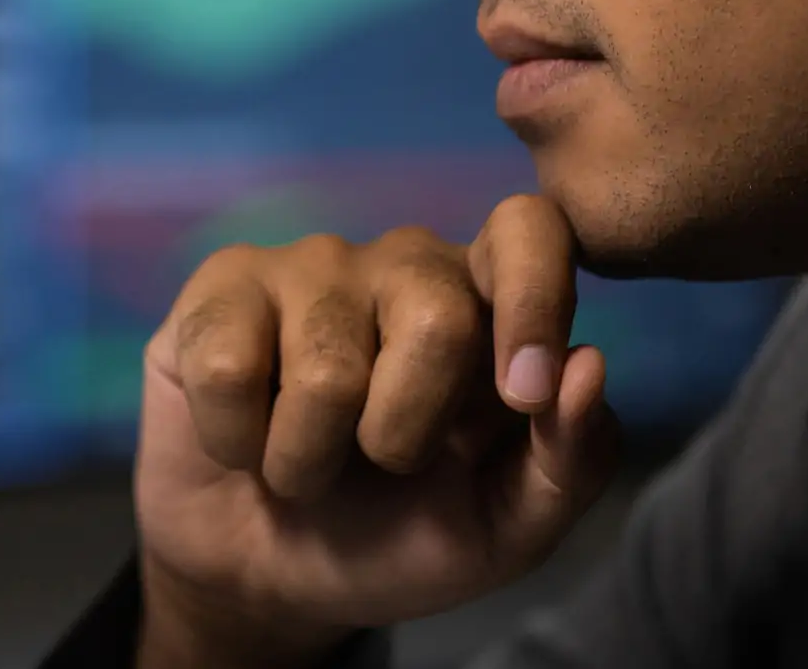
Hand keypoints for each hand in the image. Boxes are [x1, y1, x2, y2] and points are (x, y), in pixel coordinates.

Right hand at [132, 195, 620, 667]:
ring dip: (307, 460)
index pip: (528, 230)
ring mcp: (306, 266)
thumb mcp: (503, 530)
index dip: (534, 299)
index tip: (520, 397)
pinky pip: (228, 367)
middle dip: (404, 435)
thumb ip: (569, 462)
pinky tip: (239, 436)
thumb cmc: (394, 538)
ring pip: (326, 365)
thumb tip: (587, 366)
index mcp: (485, 303)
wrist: (262, 577)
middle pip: (437, 315)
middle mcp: (400, 266)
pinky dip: (236, 440)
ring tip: (299, 465)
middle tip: (377, 464)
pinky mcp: (221, 287)